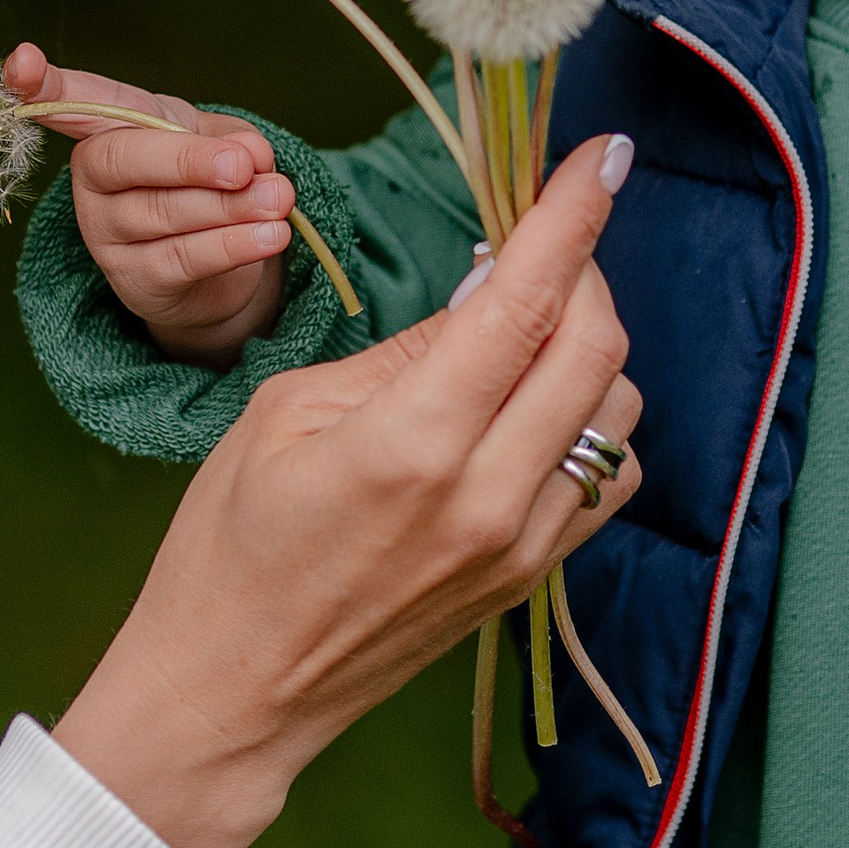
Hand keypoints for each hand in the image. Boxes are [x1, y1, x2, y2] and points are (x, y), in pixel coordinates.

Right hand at [4, 43, 293, 366]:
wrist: (220, 262)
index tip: (23, 63)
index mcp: (108, 128)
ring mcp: (106, 233)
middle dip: (188, 161)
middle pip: (125, 161)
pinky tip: (270, 235)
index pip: (69, 102)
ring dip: (229, 207)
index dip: (43, 84)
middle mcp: (92, 180)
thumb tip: (251, 158)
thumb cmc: (209, 180)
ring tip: (279, 199)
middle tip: (245, 164)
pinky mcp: (134, 281)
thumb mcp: (223, 144)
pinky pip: (183, 259)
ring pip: (163, 214)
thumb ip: (234, 142)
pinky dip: (232, 245)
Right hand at [54, 133, 643, 847]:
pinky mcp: (530, 580)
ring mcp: (520, 547)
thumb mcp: (286, 413)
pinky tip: (536, 407)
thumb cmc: (230, 544)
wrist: (233, 692)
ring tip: (525, 328)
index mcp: (413, 443)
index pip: (525, 302)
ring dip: (589, 346)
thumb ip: (402, 349)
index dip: (573, 214)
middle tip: (543, 239)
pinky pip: (607, 478)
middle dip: (584, 268)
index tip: (605, 154)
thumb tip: (486, 290)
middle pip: (596, 348)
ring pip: (617, 410)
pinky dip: (593, 421)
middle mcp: (487, 498)